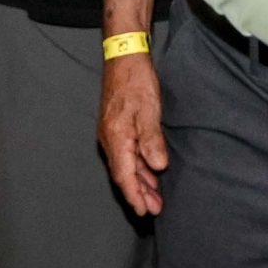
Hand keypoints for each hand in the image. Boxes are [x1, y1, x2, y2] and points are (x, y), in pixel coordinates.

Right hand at [97, 54, 168, 215]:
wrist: (124, 56)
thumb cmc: (136, 81)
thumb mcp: (149, 110)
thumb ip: (152, 140)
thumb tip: (157, 166)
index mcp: (116, 138)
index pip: (124, 176)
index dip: (135, 195)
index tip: (144, 211)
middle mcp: (110, 139)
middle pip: (124, 174)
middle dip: (139, 193)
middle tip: (155, 209)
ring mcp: (113, 133)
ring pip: (127, 165)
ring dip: (141, 181)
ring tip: (156, 196)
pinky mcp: (118, 127)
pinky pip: (128, 154)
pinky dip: (140, 166)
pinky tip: (151, 172)